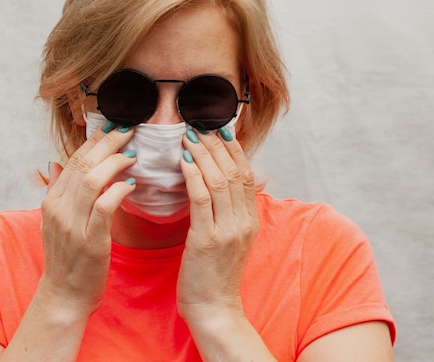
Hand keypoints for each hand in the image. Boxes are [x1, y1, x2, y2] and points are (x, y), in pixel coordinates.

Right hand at [37, 124, 136, 317]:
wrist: (64, 296)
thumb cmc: (67, 258)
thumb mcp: (54, 222)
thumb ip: (56, 190)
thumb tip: (53, 163)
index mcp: (52, 201)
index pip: (74, 160)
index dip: (95, 140)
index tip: (115, 124)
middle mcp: (58, 208)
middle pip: (83, 164)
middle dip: (107, 142)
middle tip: (129, 128)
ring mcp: (72, 224)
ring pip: (91, 180)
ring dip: (114, 162)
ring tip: (133, 154)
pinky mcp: (90, 241)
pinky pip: (104, 207)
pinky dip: (118, 191)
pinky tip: (132, 184)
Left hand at [177, 128, 258, 324]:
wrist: (214, 309)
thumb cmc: (215, 273)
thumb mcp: (231, 239)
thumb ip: (230, 211)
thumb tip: (222, 184)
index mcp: (251, 219)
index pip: (245, 173)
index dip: (232, 149)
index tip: (218, 128)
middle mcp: (244, 221)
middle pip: (234, 171)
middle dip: (216, 145)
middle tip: (200, 124)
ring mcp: (228, 230)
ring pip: (219, 180)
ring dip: (203, 154)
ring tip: (189, 134)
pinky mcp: (207, 240)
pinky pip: (201, 199)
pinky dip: (193, 175)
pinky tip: (183, 159)